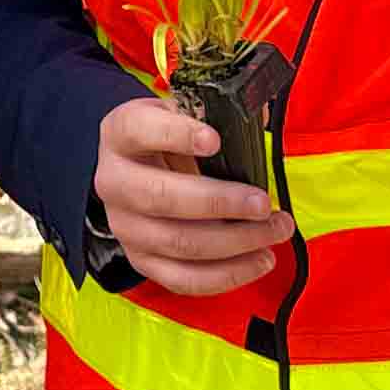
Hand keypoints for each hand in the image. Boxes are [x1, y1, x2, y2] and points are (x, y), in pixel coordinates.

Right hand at [92, 96, 293, 297]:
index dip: (178, 134)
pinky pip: (184, 279)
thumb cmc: (166, 139)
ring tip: (275, 230)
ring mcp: (125, 226)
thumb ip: (216, 111)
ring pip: (178, 244)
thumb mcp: (181, 113)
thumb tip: (261, 113)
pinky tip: (259, 260)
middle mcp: (114, 181)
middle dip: (220, 202)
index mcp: (121, 134)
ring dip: (235, 241)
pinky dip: (227, 275)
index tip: (215, 140)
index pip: (141, 130)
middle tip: (262, 203)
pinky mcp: (142, 260)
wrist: (136, 169)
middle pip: (161, 198)